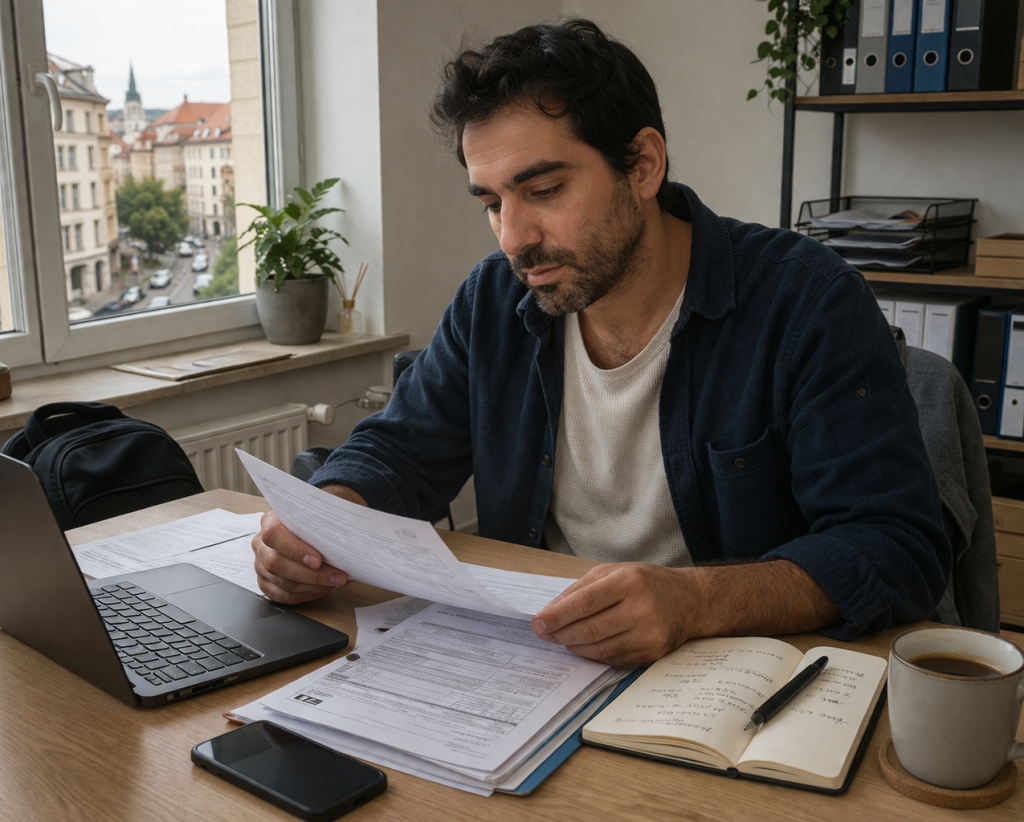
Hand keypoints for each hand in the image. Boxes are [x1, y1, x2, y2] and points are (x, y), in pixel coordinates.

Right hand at [251, 485, 366, 604]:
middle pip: (277, 564)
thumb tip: (347, 535)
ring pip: (283, 583)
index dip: (295, 550)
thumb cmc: (317, 520)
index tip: (318, 560)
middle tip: (337, 576)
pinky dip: (306, 594)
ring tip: (335, 581)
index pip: (274, 535)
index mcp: (269, 522)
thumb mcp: (320, 513)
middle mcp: (261, 544)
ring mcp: (261, 565)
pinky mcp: (267, 583)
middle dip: (311, 574)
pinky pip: (284, 596)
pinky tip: (323, 588)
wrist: (315, 526)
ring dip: (313, 585)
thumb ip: (324, 520)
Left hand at [531, 559, 842, 665]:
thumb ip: (583, 587)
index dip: (558, 615)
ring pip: (598, 647)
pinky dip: (592, 654)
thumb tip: (551, 610)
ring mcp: (648, 634)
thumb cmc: (647, 582)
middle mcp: (641, 608)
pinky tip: (581, 646)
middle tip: (543, 634)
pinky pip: (612, 658)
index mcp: (629, 581)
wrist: (692, 601)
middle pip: (589, 628)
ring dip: (573, 645)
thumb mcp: (615, 571)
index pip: (585, 601)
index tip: (538, 623)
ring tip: (560, 639)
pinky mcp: (651, 653)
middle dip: (560, 633)